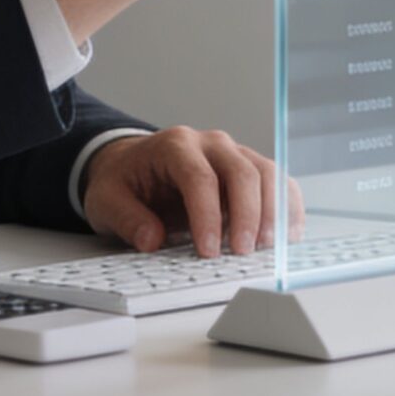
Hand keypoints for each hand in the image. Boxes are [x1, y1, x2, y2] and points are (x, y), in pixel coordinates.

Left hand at [81, 127, 304, 257]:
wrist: (133, 165)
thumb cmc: (125, 181)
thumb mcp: (107, 199)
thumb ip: (127, 218)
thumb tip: (151, 239)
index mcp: (175, 146)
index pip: (199, 177)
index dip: (207, 216)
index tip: (209, 251)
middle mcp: (210, 144)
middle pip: (241, 171)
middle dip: (247, 215)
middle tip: (242, 252)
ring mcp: (234, 154)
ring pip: (267, 173)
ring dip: (272, 212)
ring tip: (266, 248)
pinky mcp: (249, 169)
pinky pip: (278, 182)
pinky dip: (287, 207)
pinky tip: (287, 236)